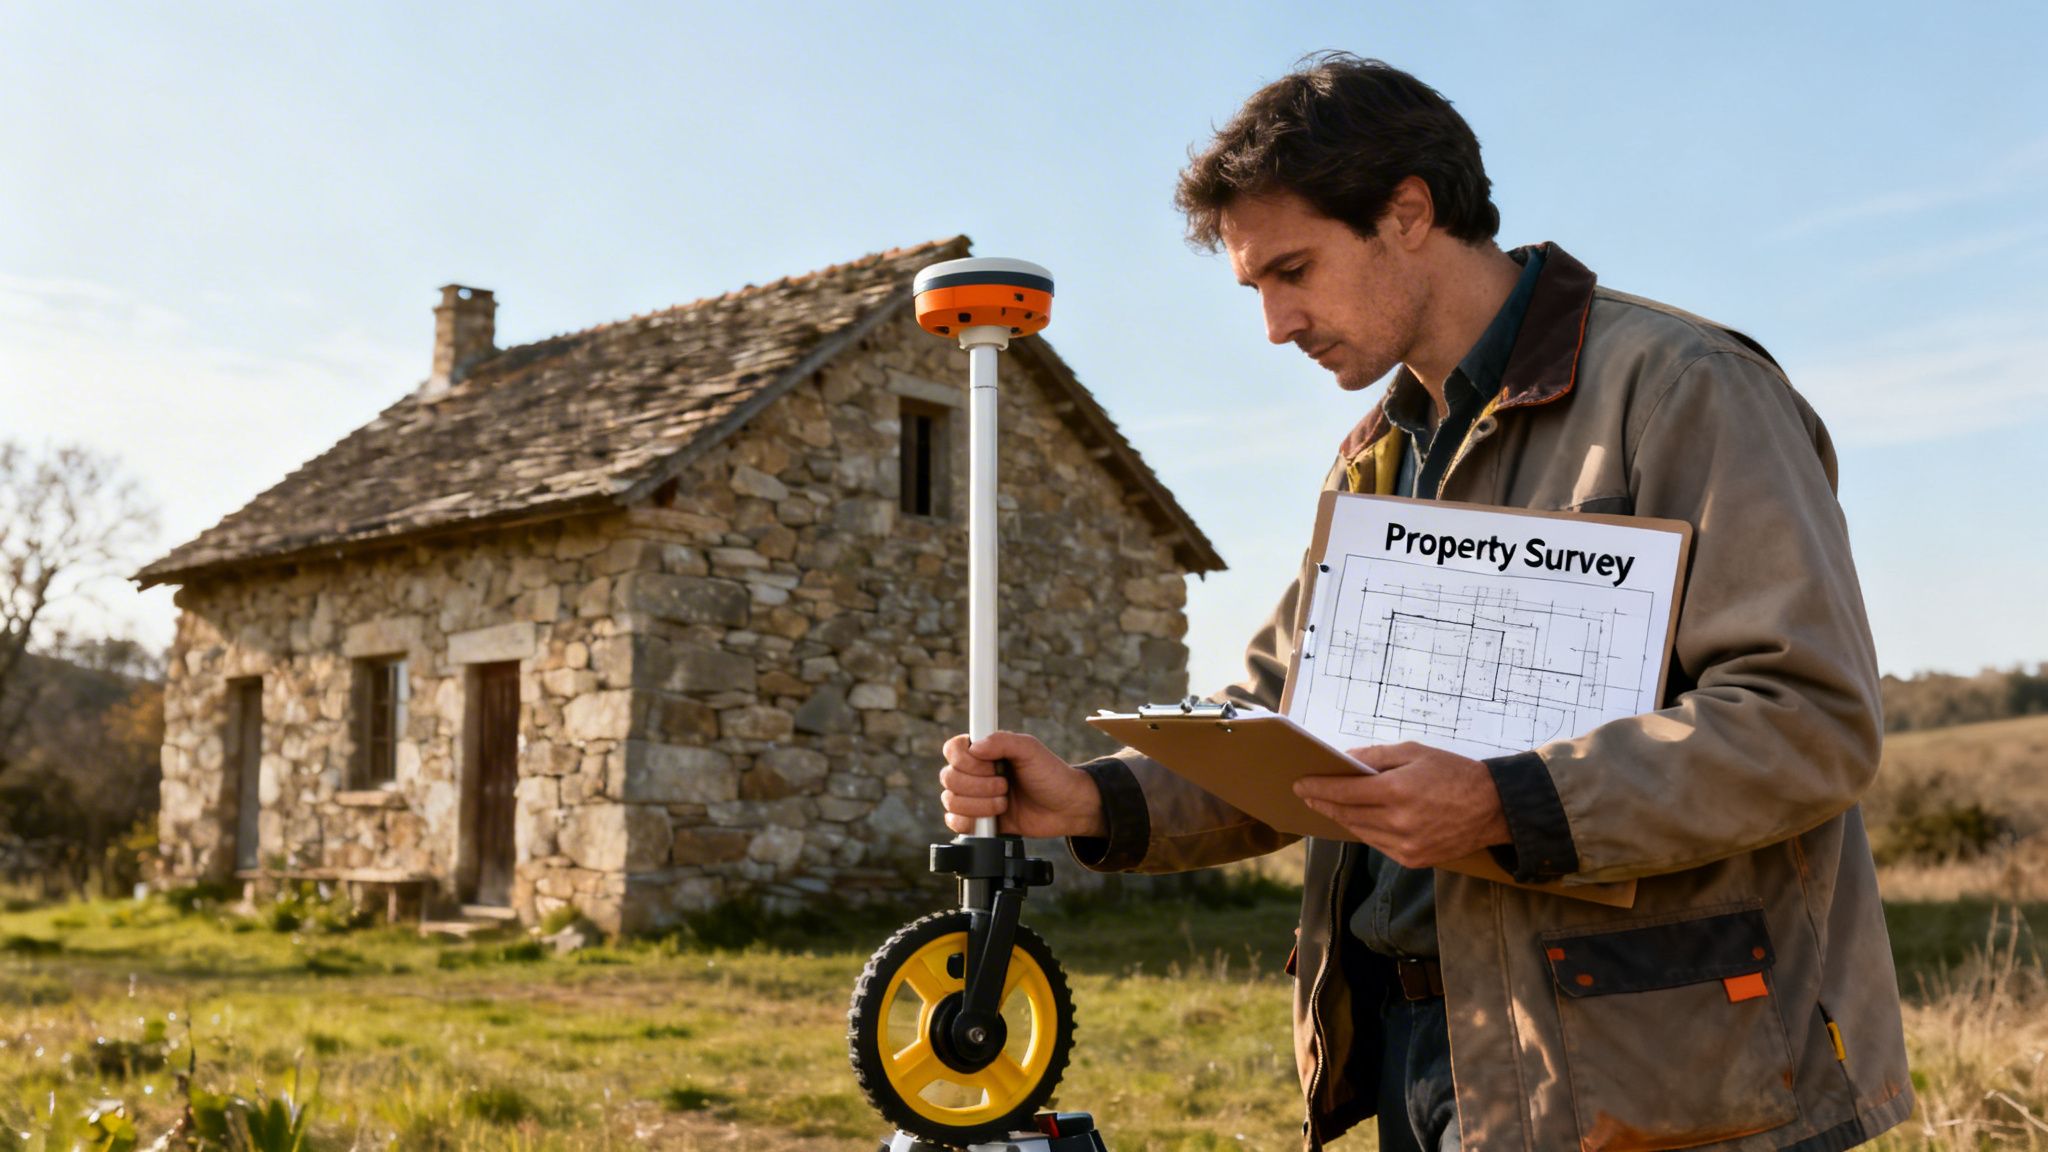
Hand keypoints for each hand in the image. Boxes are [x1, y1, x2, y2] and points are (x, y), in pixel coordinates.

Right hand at [939, 731, 1106, 838]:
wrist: (1066, 808)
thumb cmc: (1051, 775)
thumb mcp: (1030, 750)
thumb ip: (1003, 741)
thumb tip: (974, 747)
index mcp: (984, 752)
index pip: (952, 750)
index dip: (964, 760)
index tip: (989, 765)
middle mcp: (975, 773)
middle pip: (949, 778)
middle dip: (979, 786)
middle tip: (1005, 786)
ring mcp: (975, 798)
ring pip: (951, 801)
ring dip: (979, 805)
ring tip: (1004, 803)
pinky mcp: (978, 821)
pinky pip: (955, 822)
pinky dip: (969, 822)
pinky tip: (990, 819)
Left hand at [1292, 742, 1509, 867]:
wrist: (1494, 808)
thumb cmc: (1454, 773)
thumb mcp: (1414, 752)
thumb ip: (1375, 757)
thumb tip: (1344, 761)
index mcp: (1397, 791)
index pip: (1344, 792)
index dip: (1318, 788)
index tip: (1300, 784)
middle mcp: (1399, 822)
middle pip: (1347, 814)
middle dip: (1324, 803)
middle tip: (1307, 794)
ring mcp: (1406, 846)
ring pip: (1360, 831)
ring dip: (1342, 819)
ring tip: (1328, 806)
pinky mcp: (1414, 860)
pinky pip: (1378, 845)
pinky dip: (1365, 831)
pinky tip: (1358, 820)